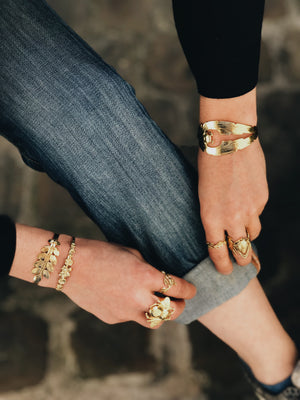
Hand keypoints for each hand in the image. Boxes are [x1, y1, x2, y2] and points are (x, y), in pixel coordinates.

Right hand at [10, 225, 195, 327]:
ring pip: (154, 322)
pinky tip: (125, 298)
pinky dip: (134, 310)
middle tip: (180, 301)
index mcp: (147, 276)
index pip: (179, 289)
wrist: (70, 266)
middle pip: (172, 311)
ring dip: (160, 314)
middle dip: (180, 306)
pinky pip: (131, 318)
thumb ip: (149, 269)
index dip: (189, 290)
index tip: (191, 290)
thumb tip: (160, 279)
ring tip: (157, 305)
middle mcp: (139, 298)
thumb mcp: (132, 254)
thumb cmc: (102, 252)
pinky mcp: (113, 318)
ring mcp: (126, 312)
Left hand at [197, 89, 268, 273]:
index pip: (218, 253)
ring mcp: (250, 210)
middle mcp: (232, 219)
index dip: (222, 266)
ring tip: (242, 231)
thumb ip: (211, 214)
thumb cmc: (206, 164)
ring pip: (253, 234)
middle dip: (240, 260)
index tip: (224, 271)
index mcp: (210, 218)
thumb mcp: (201, 194)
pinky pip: (258, 213)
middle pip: (241, 251)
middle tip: (240, 262)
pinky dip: (252, 213)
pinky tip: (245, 201)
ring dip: (247, 235)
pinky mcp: (262, 199)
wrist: (227, 139)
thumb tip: (219, 227)